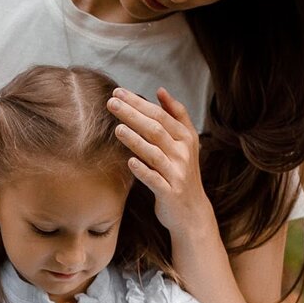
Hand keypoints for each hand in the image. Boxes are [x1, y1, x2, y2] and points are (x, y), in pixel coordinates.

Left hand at [107, 87, 215, 237]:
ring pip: (154, 153)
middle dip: (133, 114)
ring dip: (136, 140)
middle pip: (156, 129)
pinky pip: (154, 180)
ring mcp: (176, 173)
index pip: (161, 115)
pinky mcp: (170, 192)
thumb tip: (160, 91)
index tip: (119, 92)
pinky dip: (143, 170)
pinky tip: (130, 162)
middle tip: (111, 103)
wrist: (192, 211)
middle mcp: (183, 153)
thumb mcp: (186, 142)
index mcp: (186, 138)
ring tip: (118, 128)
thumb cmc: (181, 172)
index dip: (140, 103)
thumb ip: (176, 115)